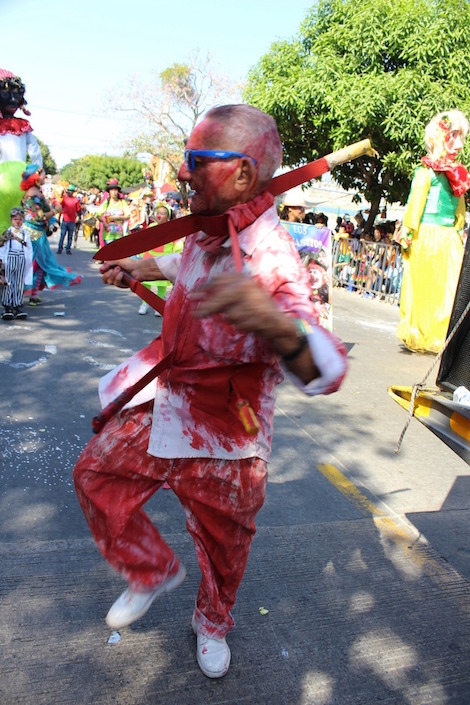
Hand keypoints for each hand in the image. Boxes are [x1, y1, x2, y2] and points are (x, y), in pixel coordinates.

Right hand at [100, 257, 163, 286]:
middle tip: (114, 268)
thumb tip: (101, 269)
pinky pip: (116, 283)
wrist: (139, 268)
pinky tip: (121, 274)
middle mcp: (114, 276)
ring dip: (113, 275)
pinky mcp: (122, 285)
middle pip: (104, 279)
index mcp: (112, 269)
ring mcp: (118, 281)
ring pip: (109, 281)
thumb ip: (108, 263)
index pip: (103, 272)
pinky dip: (118, 278)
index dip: (102, 270)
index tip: (105, 266)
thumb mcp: (117, 260)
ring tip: (120, 269)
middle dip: (107, 273)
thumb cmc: (130, 263)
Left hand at [192, 272, 318, 382]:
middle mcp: (249, 285)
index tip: (192, 296)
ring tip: (243, 318)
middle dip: (208, 306)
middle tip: (195, 314)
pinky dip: (242, 326)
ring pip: (230, 313)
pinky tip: (250, 324)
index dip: (204, 287)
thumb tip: (194, 296)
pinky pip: (240, 323)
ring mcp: (255, 300)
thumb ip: (218, 296)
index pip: (219, 279)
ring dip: (232, 319)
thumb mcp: (237, 298)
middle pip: (221, 296)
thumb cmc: (255, 310)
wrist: (279, 324)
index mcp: (244, 278)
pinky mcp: (261, 315)